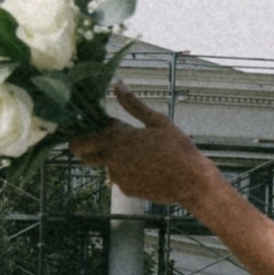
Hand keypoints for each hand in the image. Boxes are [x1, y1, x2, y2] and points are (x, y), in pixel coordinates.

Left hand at [70, 83, 219, 209]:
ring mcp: (118, 177)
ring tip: (139, 154)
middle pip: (83, 155)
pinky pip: (120, 178)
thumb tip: (117, 84)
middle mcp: (112, 160)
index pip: (81, 139)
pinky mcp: (127, 190)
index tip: (95, 126)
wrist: (192, 181)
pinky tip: (147, 168)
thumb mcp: (157, 121)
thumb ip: (132, 104)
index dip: (84, 132)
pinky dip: (128, 172)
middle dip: (88, 147)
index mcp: (116, 140)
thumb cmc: (177, 148)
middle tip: (104, 141)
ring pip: (106, 165)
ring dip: (114, 159)